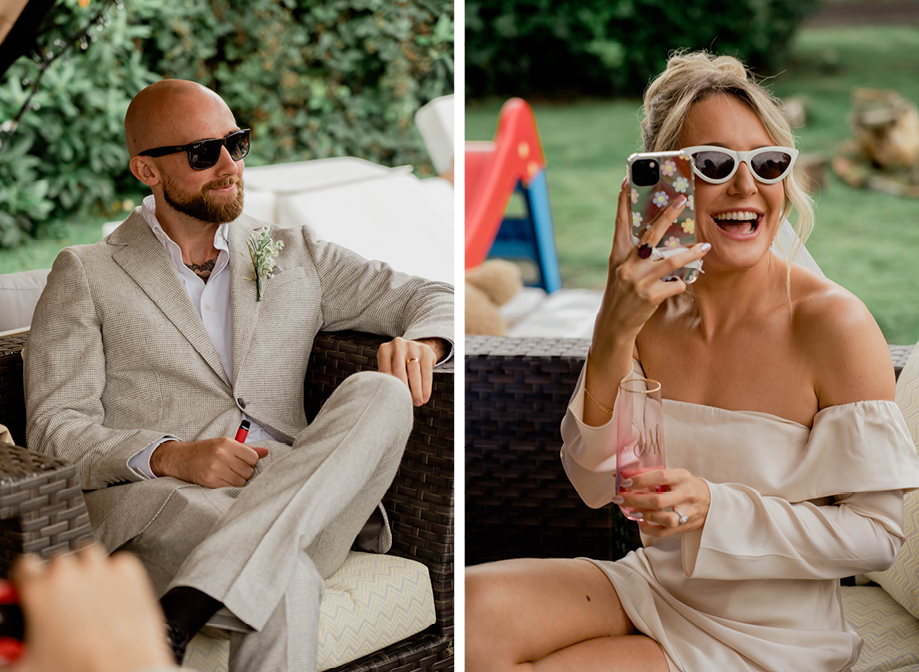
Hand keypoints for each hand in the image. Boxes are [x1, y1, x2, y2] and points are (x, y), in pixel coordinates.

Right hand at [11, 545, 175, 671]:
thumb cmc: (76, 670)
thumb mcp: (24, 666)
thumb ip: (7, 653)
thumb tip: (6, 651)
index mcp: (39, 590)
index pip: (25, 565)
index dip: (29, 578)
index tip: (33, 587)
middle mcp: (69, 574)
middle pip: (59, 560)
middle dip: (60, 578)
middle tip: (65, 603)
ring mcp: (101, 569)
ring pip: (89, 554)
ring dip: (87, 570)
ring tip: (90, 597)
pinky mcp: (129, 572)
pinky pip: (120, 562)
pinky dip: (116, 575)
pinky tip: (114, 596)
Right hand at [150, 437, 268, 487]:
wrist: (180, 458)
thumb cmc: (205, 451)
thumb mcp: (225, 444)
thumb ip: (246, 449)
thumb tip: (266, 452)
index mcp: (227, 443)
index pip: (253, 457)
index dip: (251, 462)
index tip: (244, 463)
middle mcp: (222, 454)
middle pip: (248, 471)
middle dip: (245, 473)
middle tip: (236, 471)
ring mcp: (215, 468)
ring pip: (241, 481)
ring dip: (238, 481)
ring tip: (229, 476)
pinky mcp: (210, 481)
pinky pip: (230, 488)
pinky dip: (230, 487)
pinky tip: (223, 481)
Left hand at [377, 337, 441, 405]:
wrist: (413, 349)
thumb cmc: (397, 364)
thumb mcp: (388, 366)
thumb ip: (386, 378)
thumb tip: (386, 398)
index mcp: (385, 349)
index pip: (386, 371)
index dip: (390, 386)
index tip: (394, 400)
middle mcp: (398, 345)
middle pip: (399, 370)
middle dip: (404, 389)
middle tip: (406, 402)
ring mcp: (413, 346)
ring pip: (414, 371)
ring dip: (417, 390)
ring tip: (418, 402)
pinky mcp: (426, 351)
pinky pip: (426, 371)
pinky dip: (426, 386)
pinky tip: (425, 396)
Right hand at [594, 177, 710, 351]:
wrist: (614, 325)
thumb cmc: (621, 294)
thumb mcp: (621, 271)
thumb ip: (634, 254)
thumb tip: (655, 237)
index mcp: (617, 256)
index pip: (620, 224)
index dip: (624, 202)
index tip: (628, 181)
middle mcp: (626, 266)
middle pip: (650, 235)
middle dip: (667, 216)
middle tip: (681, 200)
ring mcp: (638, 281)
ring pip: (671, 260)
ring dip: (691, 253)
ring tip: (704, 246)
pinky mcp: (650, 297)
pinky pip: (675, 284)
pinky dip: (681, 282)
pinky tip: (681, 283)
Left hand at [613, 468, 710, 537]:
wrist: (712, 503)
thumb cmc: (687, 486)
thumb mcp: (675, 475)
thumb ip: (653, 475)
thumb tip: (624, 475)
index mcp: (683, 478)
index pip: (661, 476)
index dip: (641, 480)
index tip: (625, 483)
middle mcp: (686, 495)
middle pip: (658, 500)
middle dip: (634, 500)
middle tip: (619, 498)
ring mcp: (687, 513)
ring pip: (664, 518)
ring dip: (643, 515)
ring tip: (630, 511)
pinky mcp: (685, 526)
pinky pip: (665, 531)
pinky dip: (650, 529)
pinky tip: (641, 522)